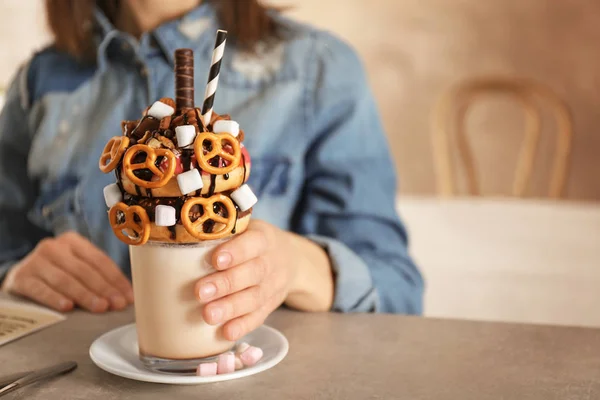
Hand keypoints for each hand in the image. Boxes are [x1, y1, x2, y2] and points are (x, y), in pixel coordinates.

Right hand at [2, 232, 133, 312]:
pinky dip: (55, 298)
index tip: (128, 296)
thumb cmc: (57, 272)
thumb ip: (98, 276)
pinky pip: (41, 289)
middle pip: (84, 270)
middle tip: (116, 304)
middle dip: (104, 289)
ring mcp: (35, 262)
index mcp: (73, 241)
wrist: (21, 275)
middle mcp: (54, 247)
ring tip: (100, 307)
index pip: (99, 260)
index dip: (116, 279)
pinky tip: (68, 307)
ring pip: (65, 280)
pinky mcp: (21, 278)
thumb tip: (125, 296)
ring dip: (85, 295)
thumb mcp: (76, 266)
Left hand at [195, 220, 333, 340]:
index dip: (236, 252)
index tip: (215, 260)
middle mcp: (271, 262)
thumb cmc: (253, 242)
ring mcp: (273, 285)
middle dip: (226, 284)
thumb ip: (219, 233)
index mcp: (263, 238)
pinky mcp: (271, 305)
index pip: (253, 243)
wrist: (292, 259)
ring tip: (208, 315)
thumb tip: (170, 241)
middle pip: (253, 273)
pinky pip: (259, 316)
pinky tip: (227, 333)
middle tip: (200, 292)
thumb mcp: (246, 228)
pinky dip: (243, 325)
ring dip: (231, 308)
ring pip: (255, 298)